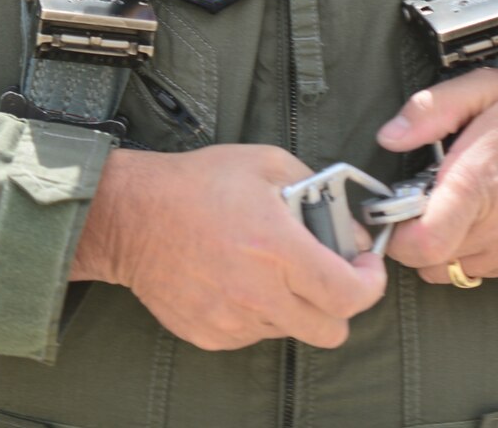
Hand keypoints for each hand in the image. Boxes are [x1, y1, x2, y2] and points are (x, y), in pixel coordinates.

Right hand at [72, 145, 386, 350]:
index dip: (369, 284)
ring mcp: (231, 319)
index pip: (350, 295)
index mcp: (276, 248)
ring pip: (290, 331)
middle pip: (330, 330)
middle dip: (337, 304)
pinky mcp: (209, 334)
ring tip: (267, 271)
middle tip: (325, 276)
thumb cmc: (195, 183)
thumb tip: (350, 230)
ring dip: (292, 306)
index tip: (365, 267)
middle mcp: (257, 292)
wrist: (128, 215)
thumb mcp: (265, 163)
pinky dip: (256, 314)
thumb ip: (319, 190)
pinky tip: (236, 281)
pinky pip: (252, 334)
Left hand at [376, 71, 497, 283]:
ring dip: (438, 245)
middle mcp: (496, 228)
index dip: (392, 234)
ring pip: (450, 269)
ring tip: (448, 205)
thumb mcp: (488, 89)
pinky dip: (467, 250)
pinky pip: (480, 269)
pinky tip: (479, 216)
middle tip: (413, 200)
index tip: (387, 208)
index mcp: (477, 185)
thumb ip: (430, 109)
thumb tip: (389, 135)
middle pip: (426, 261)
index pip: (422, 244)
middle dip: (408, 236)